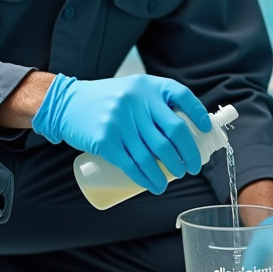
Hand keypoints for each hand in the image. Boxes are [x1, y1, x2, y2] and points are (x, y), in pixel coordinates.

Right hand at [31, 73, 211, 193]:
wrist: (66, 103)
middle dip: (188, 154)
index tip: (206, 130)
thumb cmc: (104, 101)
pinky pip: (132, 165)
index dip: (197, 114)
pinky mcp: (105, 140)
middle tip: (190, 167)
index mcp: (146, 86)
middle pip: (173, 132)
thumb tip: (185, 133)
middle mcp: (136, 100)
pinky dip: (147, 178)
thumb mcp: (131, 90)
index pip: (181, 96)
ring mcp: (120, 120)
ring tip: (171, 180)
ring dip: (169, 173)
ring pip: (154, 154)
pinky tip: (154, 185)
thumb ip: (153, 104)